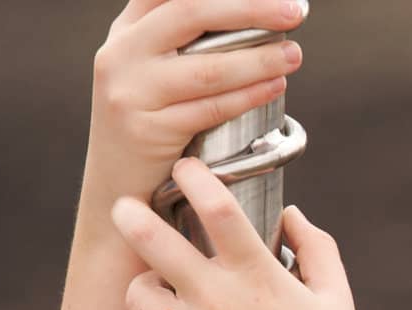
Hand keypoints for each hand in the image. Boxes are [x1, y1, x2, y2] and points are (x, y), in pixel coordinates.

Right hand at [89, 0, 306, 202]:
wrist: (117, 188)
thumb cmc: (149, 124)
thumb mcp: (149, 71)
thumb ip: (179, 40)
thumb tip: (251, 17)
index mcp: (126, 32)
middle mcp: (121, 54)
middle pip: (191, 13)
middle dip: (250, 9)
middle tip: (294, 11)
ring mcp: (131, 92)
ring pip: (207, 68)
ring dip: (260, 59)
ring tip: (293, 55)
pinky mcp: (147, 130)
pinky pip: (210, 109)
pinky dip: (248, 96)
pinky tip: (276, 86)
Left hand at [111, 156, 367, 309]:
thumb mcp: (336, 299)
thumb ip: (317, 247)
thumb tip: (290, 213)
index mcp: (261, 277)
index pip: (217, 209)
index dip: (195, 177)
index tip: (186, 168)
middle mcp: (220, 302)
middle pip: (152, 240)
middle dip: (131, 214)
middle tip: (127, 207)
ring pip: (135, 293)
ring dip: (141, 284)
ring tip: (156, 284)